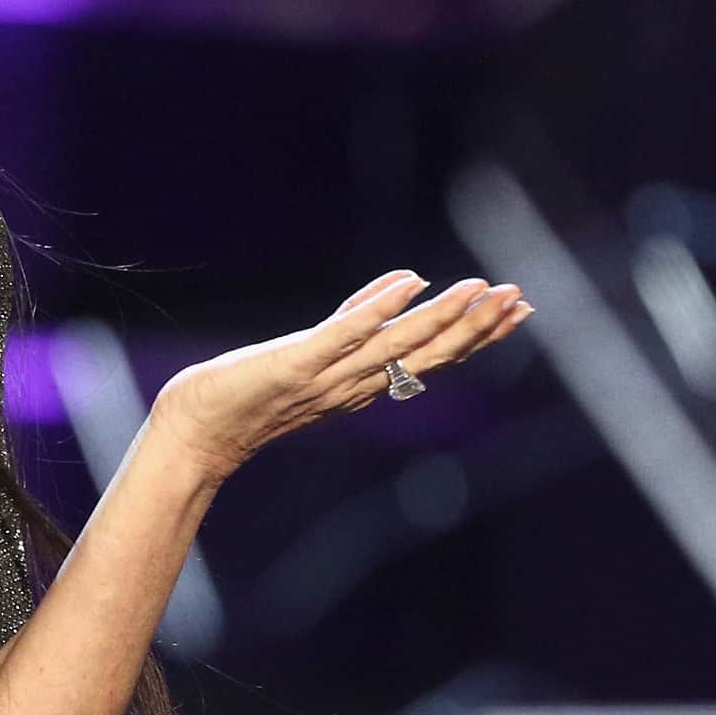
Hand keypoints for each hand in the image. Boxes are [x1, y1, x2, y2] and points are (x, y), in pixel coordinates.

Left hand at [147, 269, 534, 479]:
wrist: (195, 431)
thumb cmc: (247, 394)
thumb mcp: (313, 352)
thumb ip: (356, 320)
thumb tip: (401, 284)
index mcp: (362, 385)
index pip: (432, 358)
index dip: (477, 335)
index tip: (517, 311)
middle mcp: (354, 385)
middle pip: (428, 355)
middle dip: (477, 328)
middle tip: (520, 299)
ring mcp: (327, 375)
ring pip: (398, 346)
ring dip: (443, 318)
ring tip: (482, 291)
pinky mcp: (296, 362)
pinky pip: (343, 334)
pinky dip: (377, 308)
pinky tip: (410, 283)